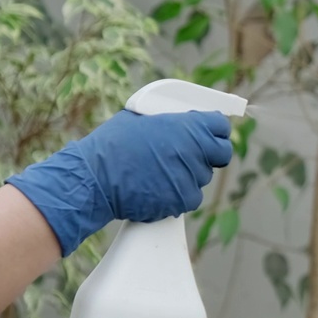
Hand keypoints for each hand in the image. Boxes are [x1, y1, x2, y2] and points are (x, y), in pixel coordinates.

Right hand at [6, 109, 232, 255]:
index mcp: (188, 126)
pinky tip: (159, 187)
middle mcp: (195, 150)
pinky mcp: (183, 199)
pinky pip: (192, 197)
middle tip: (193, 155)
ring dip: (189, 174)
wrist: (96, 178)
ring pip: (203, 176)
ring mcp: (191, 176)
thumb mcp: (140, 118)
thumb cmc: (112, 145)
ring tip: (161, 171)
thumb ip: (167, 120)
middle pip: (221, 153)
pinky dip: (180, 194)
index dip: (215, 130)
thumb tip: (179, 121)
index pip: (220, 126)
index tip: (210, 134)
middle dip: (211, 153)